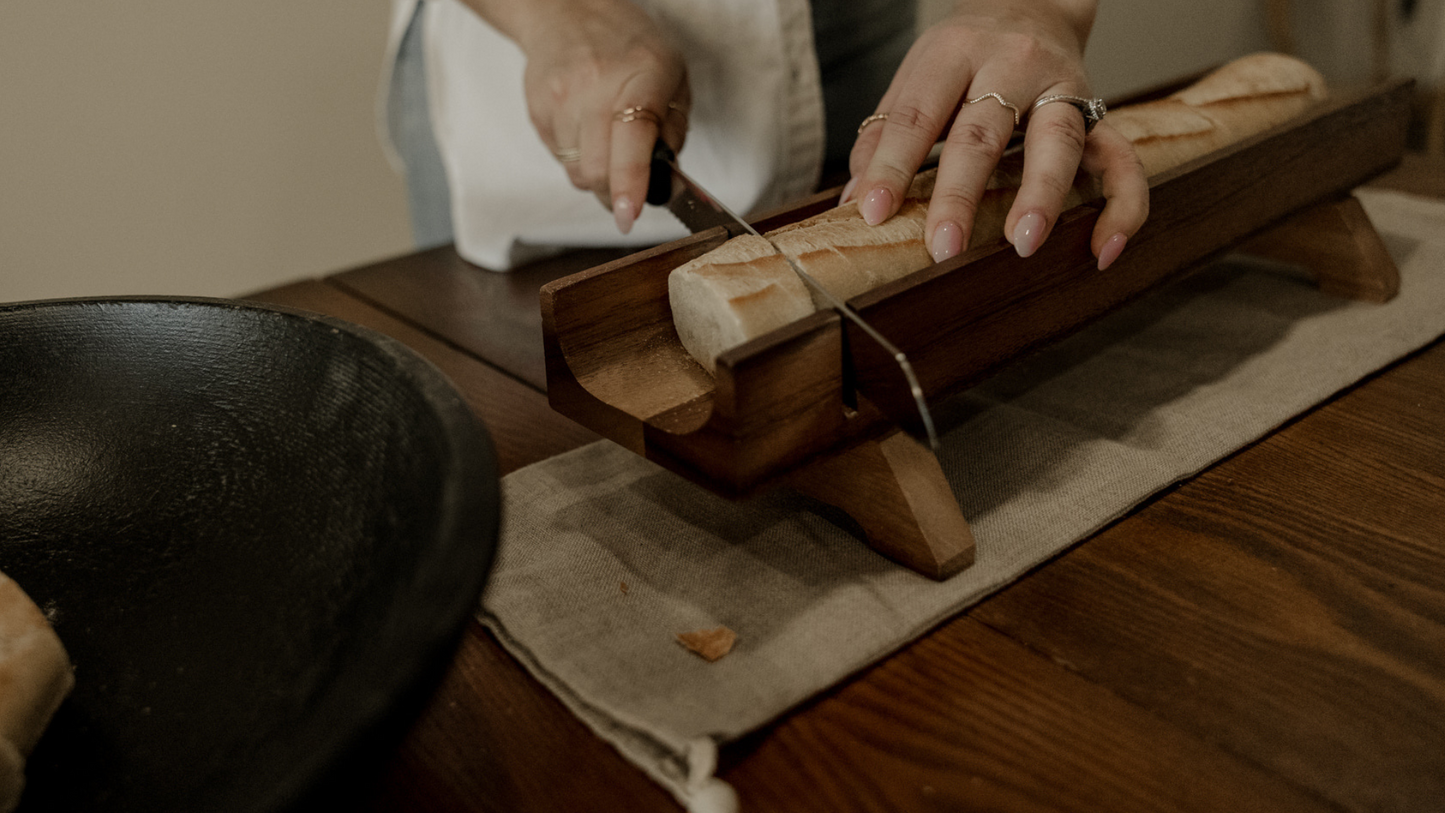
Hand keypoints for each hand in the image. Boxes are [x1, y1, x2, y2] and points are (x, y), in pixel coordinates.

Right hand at [464, 0, 689, 232]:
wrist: (568, 12)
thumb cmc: (629, 47)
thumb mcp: (673, 78)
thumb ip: (674, 134)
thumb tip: (666, 188)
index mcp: (643, 73)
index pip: (632, 136)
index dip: (630, 181)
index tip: (629, 214)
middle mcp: (597, 83)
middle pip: (599, 170)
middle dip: (616, 194)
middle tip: (629, 194)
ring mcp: (561, 97)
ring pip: (577, 173)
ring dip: (597, 177)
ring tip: (607, 145)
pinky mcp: (538, 109)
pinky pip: (559, 160)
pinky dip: (577, 160)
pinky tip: (585, 131)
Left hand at [843, 0, 1147, 269]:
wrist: (1032, 4)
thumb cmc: (965, 56)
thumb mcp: (917, 78)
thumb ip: (885, 135)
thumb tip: (853, 200)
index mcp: (954, 54)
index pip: (918, 114)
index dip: (893, 165)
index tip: (874, 213)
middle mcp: (1013, 65)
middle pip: (984, 131)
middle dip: (961, 193)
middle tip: (943, 246)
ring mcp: (1064, 87)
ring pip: (1060, 141)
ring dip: (1041, 195)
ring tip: (1021, 244)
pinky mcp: (1102, 112)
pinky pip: (1124, 161)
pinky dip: (1122, 208)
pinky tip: (1102, 252)